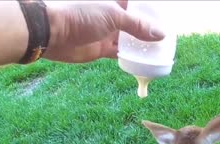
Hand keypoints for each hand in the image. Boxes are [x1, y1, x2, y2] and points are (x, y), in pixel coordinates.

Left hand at [43, 1, 164, 62]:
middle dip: (149, 29)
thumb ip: (138, 25)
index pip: (137, 4)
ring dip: (142, 45)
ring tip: (159, 51)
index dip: (150, 10)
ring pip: (129, 39)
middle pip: (135, 22)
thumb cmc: (81, 15)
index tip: (165, 19)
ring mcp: (106, 32)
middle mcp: (111, 15)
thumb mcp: (114, 16)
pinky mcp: (101, 48)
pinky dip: (131, 57)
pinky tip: (144, 61)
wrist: (53, 33)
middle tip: (166, 38)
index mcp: (114, 1)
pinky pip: (120, 53)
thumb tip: (161, 34)